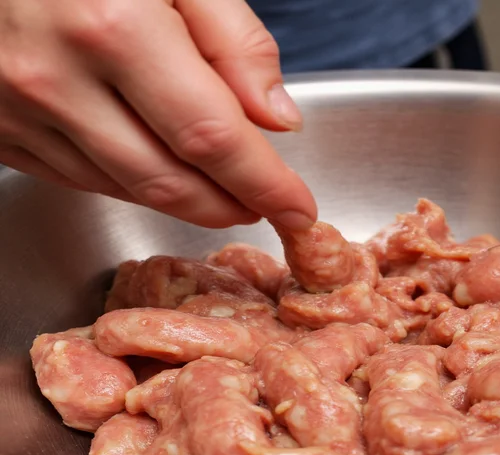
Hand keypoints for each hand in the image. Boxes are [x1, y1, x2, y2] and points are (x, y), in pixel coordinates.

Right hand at [0, 0, 316, 229]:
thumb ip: (233, 39)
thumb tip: (277, 119)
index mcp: (113, 26)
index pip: (212, 137)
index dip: (265, 184)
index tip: (298, 209)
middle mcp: (57, 78)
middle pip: (171, 181)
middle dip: (232, 205)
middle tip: (266, 204)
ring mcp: (18, 110)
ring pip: (128, 188)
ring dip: (189, 201)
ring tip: (225, 190)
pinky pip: (82, 180)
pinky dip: (137, 186)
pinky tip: (165, 171)